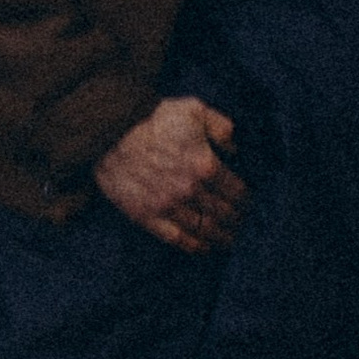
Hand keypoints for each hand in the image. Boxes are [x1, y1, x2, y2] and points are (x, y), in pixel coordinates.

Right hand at [93, 95, 247, 254]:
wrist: (109, 132)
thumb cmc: (153, 118)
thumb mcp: (194, 110)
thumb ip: (221, 127)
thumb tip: (235, 148)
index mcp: (206, 165)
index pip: (236, 192)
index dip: (246, 200)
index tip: (248, 204)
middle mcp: (190, 191)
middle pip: (223, 213)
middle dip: (237, 220)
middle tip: (241, 223)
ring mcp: (168, 207)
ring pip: (204, 230)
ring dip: (221, 237)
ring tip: (229, 240)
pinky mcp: (147, 217)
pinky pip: (176, 239)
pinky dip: (194, 247)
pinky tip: (204, 248)